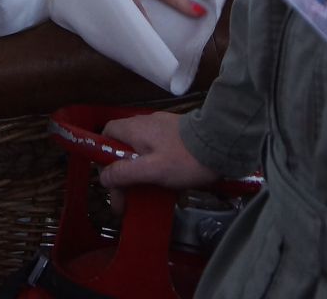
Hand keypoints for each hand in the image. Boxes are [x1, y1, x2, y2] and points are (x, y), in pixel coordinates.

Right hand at [96, 111, 217, 191]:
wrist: (223, 142)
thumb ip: (125, 173)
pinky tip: (166, 188)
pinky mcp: (177, 136)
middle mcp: (146, 124)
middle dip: (123, 175)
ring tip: (146, 198)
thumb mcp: (152, 170)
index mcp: (135, 129)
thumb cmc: (185, 159)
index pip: (107, 134)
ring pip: (141, 152)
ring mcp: (163, 128)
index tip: (110, 181)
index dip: (104, 157)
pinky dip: (156, 170)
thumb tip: (103, 177)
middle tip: (128, 201)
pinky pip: (158, 153)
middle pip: (124, 147)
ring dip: (140, 175)